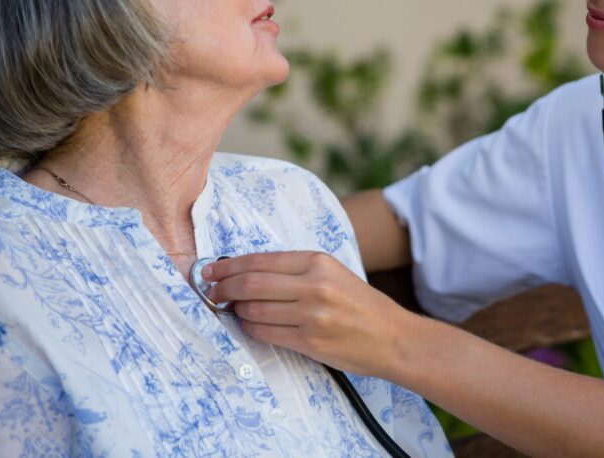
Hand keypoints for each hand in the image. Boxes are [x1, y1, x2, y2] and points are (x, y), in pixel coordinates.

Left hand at [202, 252, 415, 377]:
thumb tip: (248, 272)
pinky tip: (249, 325)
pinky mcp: (310, 342)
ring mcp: (312, 315)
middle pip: (251, 283)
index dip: (229, 266)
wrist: (392, 337)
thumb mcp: (333, 274)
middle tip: (211, 291)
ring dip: (236, 310)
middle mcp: (314, 285)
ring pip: (254, 310)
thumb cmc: (360, 305)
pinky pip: (265, 332)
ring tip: (232, 309)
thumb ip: (296, 271)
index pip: (261, 260)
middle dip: (223, 288)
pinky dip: (250, 328)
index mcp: (318, 262)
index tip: (211, 270)